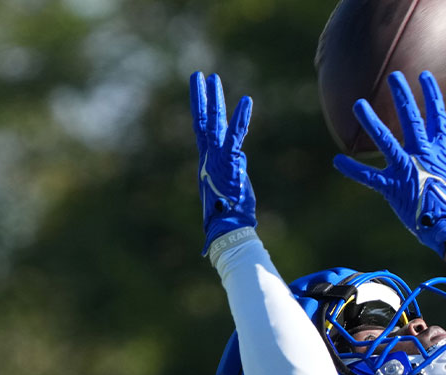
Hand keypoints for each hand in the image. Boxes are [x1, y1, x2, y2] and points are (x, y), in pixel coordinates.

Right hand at [190, 72, 256, 254]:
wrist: (227, 228)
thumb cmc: (230, 215)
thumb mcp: (234, 187)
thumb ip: (235, 170)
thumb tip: (240, 159)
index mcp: (209, 162)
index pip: (202, 130)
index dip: (200, 109)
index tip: (199, 91)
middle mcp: (209, 157)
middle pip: (204, 121)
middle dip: (202, 97)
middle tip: (199, 74)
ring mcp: (217, 159)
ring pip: (215, 124)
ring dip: (215, 100)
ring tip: (212, 77)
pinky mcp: (230, 163)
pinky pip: (236, 136)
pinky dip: (242, 119)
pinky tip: (247, 101)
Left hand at [333, 71, 445, 256]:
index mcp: (441, 150)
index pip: (437, 116)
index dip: (431, 95)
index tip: (424, 76)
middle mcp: (422, 154)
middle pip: (411, 119)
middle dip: (402, 96)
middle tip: (393, 77)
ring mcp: (406, 169)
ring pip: (386, 140)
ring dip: (372, 121)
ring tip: (358, 104)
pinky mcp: (393, 187)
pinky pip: (369, 177)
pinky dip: (352, 169)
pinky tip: (337, 160)